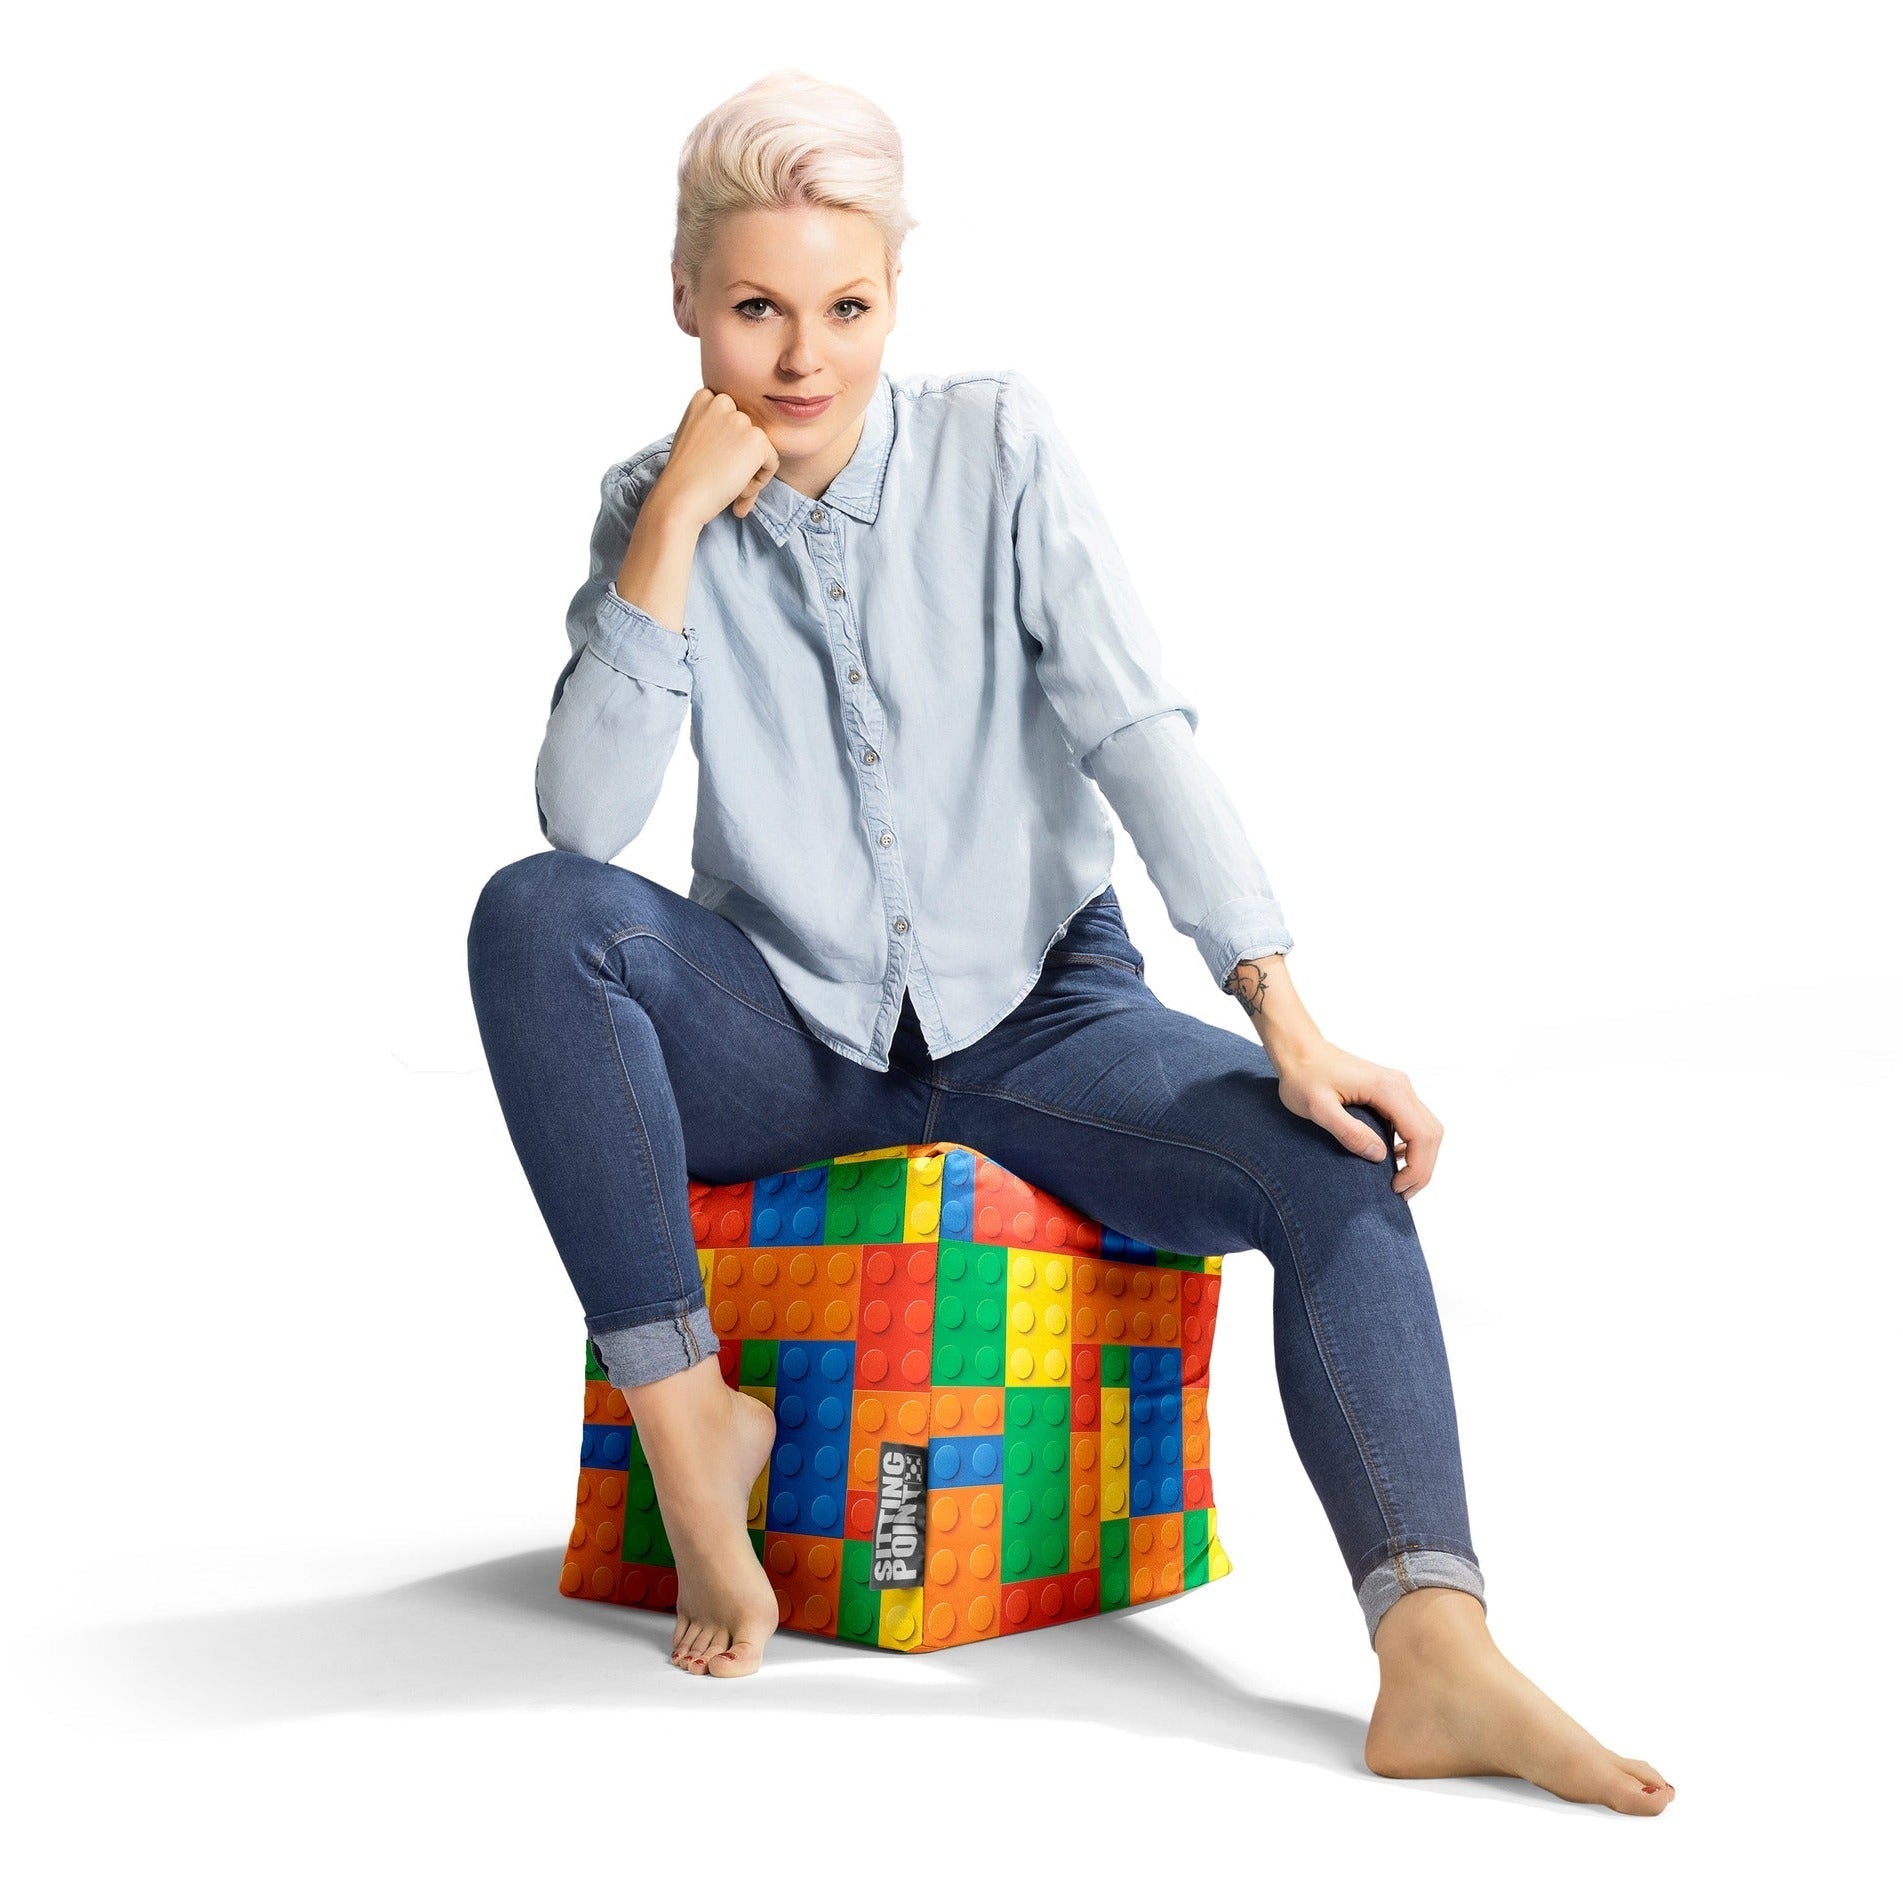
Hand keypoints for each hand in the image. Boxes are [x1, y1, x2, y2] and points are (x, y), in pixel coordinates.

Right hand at [650, 387, 780, 526]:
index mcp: (704, 398)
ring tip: (728, 486)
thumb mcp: (693, 438)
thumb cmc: (684, 476)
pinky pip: (772, 462)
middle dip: (740, 459)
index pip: (732, 420)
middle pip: (748, 433)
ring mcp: (740, 419)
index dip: (728, 446)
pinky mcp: (756, 439)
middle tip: (721, 479)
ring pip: (760, 449)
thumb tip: (740, 441)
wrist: (680, 497)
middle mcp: (723, 402)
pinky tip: (738, 489)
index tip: (713, 464)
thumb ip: (715, 428)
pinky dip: (760, 481)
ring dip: (749, 471)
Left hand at [1270, 1037, 1443, 1200]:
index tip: (1395, 1188)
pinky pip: (1414, 1122)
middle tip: (1400, 1192)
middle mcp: (1401, 1085)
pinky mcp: (1391, 1091)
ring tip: (1399, 1181)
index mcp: (1389, 1089)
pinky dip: (1412, 1145)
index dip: (1417, 1168)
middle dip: (1422, 1168)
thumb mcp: (1318, 1108)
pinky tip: (1393, 1159)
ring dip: (1420, 1158)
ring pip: (1426, 1128)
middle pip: (1431, 1134)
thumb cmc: (1303, 1076)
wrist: (1299, 1050)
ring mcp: (1399, 1087)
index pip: (1422, 1135)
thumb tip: (1379, 1156)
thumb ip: (1348, 1131)